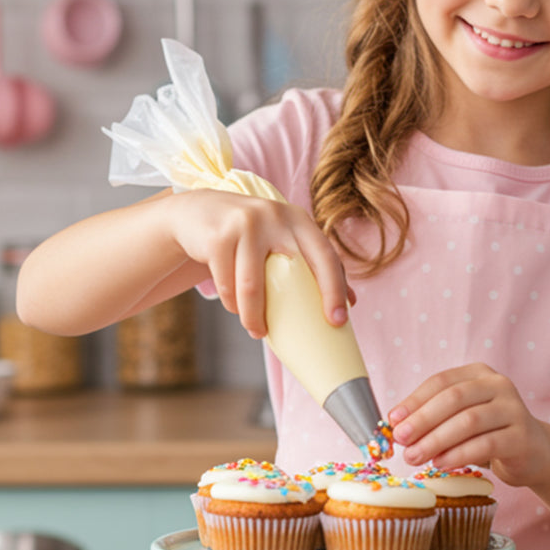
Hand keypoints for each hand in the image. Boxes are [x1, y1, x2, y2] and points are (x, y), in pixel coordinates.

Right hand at [166, 189, 352, 339]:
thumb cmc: (249, 235)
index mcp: (298, 220)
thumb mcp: (282, 238)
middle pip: (293, 269)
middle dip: (298, 308)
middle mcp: (275, 216)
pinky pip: (227, 285)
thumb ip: (313, 262)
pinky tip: (234, 306)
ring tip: (256, 330)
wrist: (198, 212)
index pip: (326, 255)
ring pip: (251, 286)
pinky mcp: (218, 236)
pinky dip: (231, 303)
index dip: (336, 288)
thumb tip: (352, 301)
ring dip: (253, 316)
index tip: (339, 319)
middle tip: (302, 336)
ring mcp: (245, 223)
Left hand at [389, 363, 549, 486]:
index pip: (442, 381)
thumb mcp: (462, 417)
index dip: (414, 400)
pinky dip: (458, 455)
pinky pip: (485, 444)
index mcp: (479, 374)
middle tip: (401, 440)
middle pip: (454, 398)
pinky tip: (440, 464)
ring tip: (415, 457)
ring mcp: (514, 409)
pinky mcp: (522, 437)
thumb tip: (396, 426)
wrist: (534, 453)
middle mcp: (499, 385)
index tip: (393, 420)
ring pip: (469, 421)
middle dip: (422, 420)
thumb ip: (434, 417)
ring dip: (436, 440)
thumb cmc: (489, 433)